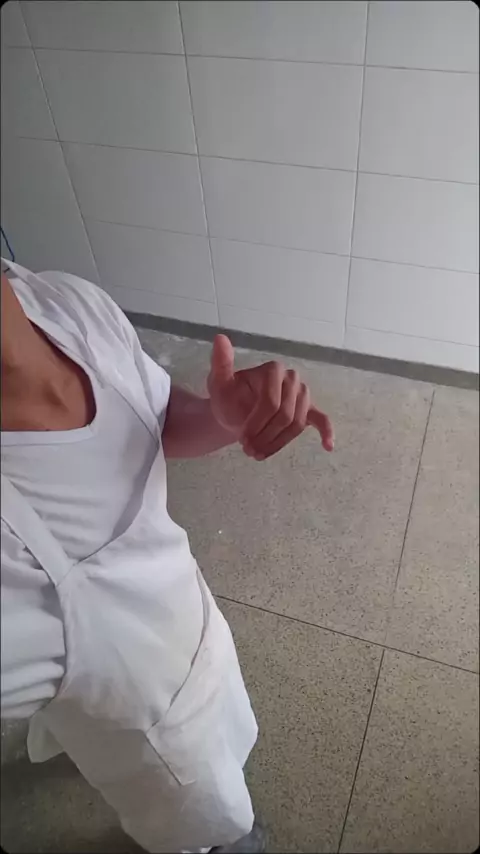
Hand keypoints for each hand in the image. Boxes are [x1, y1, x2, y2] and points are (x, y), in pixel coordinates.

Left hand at [207, 334, 333, 460]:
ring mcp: (301, 394)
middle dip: (266, 436)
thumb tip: (219, 338)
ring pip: (296, 424)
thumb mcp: (218, 383)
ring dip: (278, 443)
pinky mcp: (308, 409)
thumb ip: (220, 362)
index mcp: (272, 369)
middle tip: (248, 450)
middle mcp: (291, 379)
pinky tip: (327, 446)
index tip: (242, 439)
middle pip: (285, 415)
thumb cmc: (227, 397)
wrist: (234, 413)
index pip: (270, 402)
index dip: (257, 424)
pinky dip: (326, 432)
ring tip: (258, 454)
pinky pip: (321, 419)